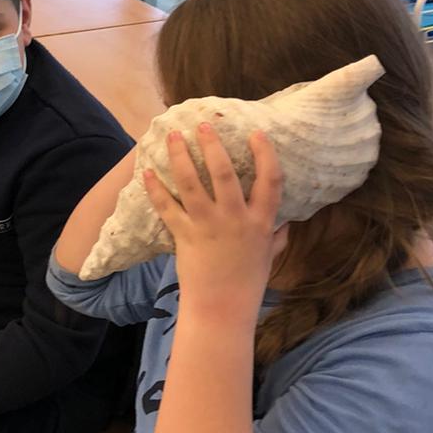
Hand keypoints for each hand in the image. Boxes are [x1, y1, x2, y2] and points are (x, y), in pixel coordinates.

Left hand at [142, 125, 286, 321]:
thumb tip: (286, 222)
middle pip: (225, 173)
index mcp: (261, 221)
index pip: (271, 180)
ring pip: (193, 183)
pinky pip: (167, 207)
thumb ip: (277, 236)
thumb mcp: (269, 257)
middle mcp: (236, 219)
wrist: (222, 308)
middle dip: (212, 145)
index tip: (257, 133)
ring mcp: (209, 226)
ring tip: (172, 136)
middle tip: (203, 125)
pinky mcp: (185, 236)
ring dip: (180, 156)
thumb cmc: (248, 284)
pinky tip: (146, 172)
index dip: (265, 154)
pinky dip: (155, 189)